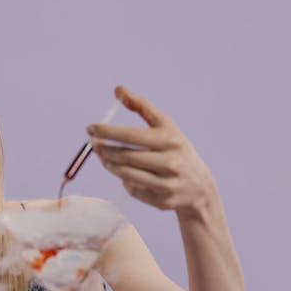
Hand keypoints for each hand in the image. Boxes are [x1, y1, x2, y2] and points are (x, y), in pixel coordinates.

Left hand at [87, 86, 216, 217]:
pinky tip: (125, 174)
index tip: (90, 128)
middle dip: (105, 150)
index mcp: (171, 140)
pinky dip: (125, 181)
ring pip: (127, 175)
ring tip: (104, 157)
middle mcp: (171, 162)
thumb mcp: (166, 126)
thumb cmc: (176, 149)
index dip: (108, 132)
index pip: (132, 135)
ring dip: (110, 165)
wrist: (199, 186)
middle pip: (127, 156)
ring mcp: (168, 184)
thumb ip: (142, 106)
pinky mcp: (163, 201)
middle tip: (94, 144)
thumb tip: (118, 89)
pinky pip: (134, 190)